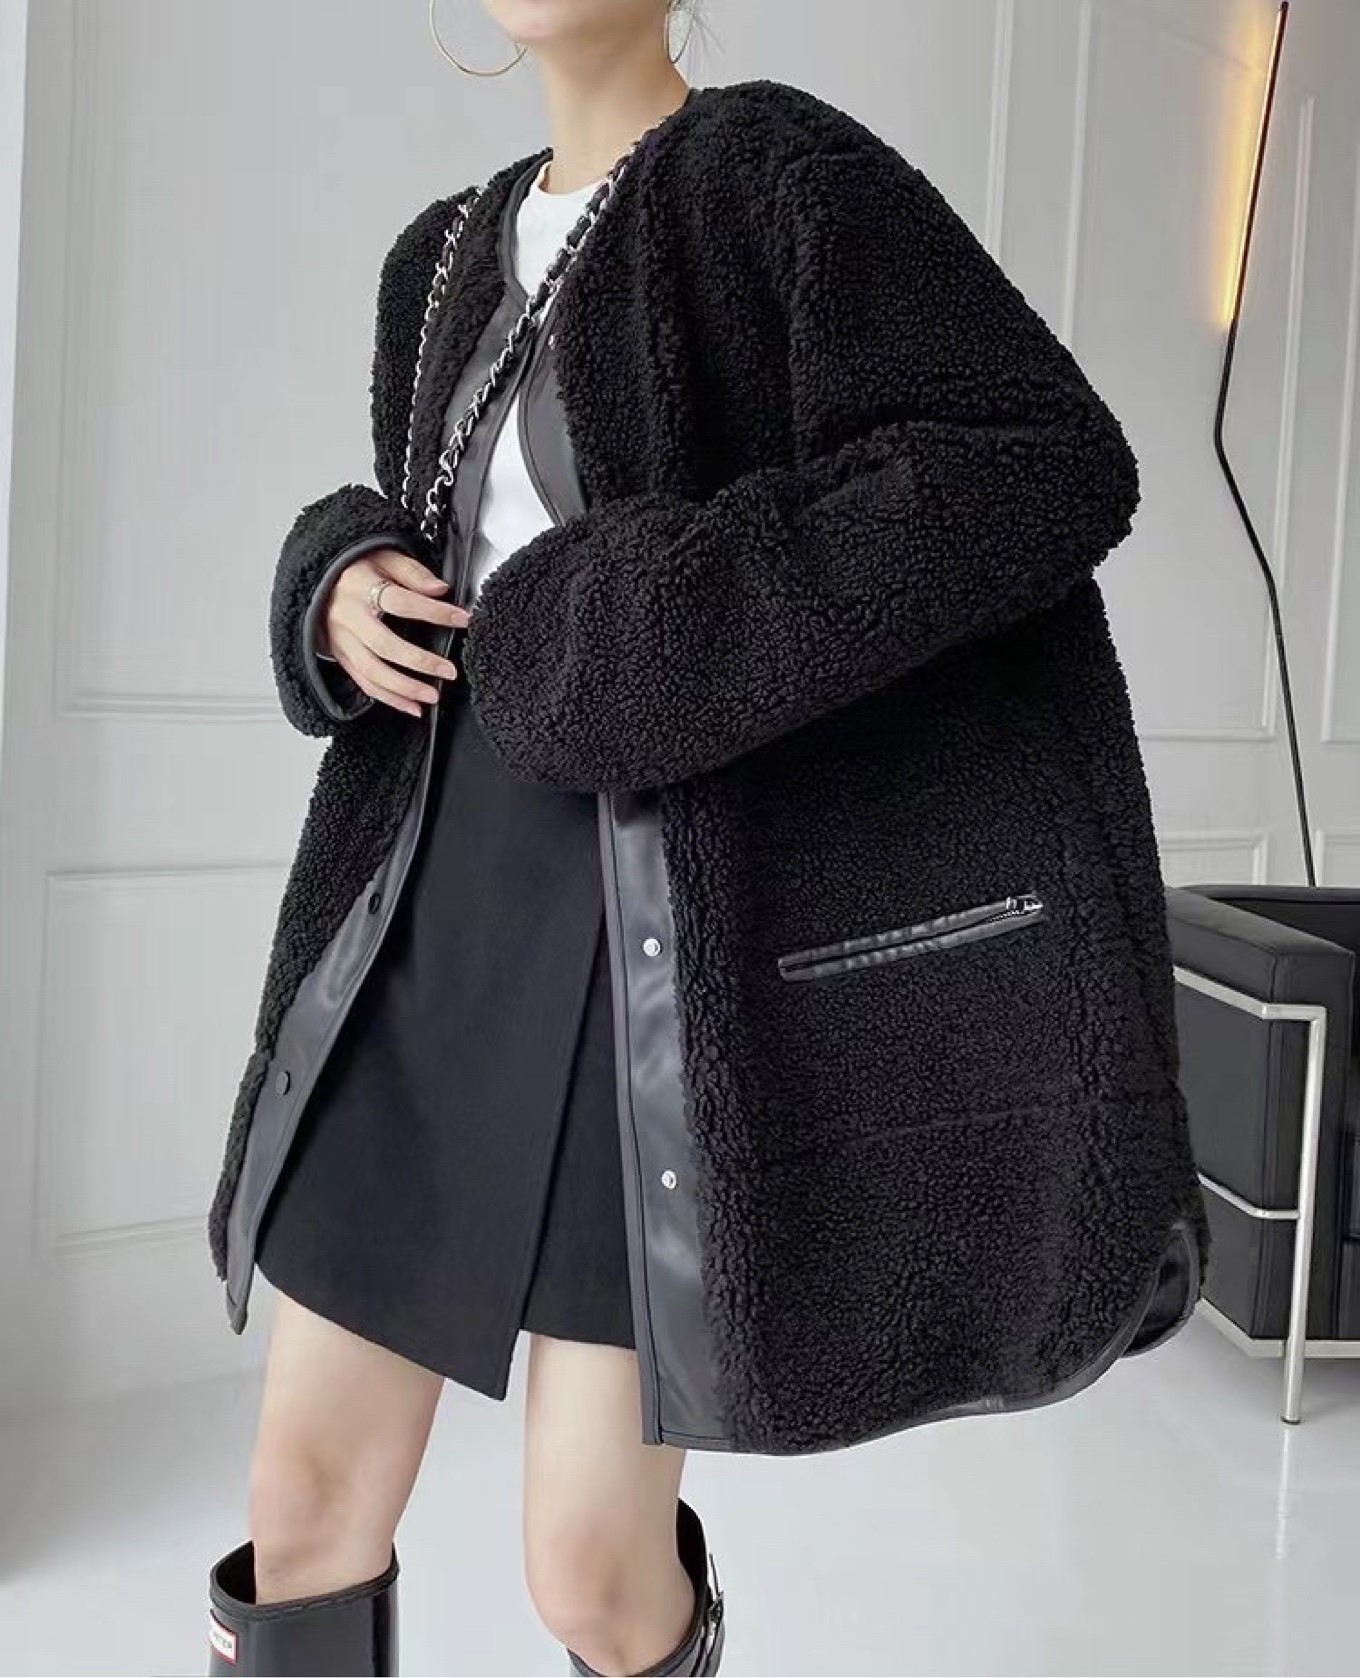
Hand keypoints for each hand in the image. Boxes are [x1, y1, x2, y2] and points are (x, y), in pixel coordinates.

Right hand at [319, 548, 469, 716]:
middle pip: (385, 645)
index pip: (401, 602)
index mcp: (360, 588)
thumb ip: (412, 572)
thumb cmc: (355, 569)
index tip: (462, 619)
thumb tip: (440, 589)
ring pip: (372, 672)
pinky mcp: (342, 658)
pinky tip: (412, 707)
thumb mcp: (383, 556)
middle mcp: (348, 618)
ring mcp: (342, 641)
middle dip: (420, 661)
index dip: (434, 612)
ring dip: (405, 688)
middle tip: (449, 671)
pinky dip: (390, 699)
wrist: (318, 581)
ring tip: (433, 695)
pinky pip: (365, 683)